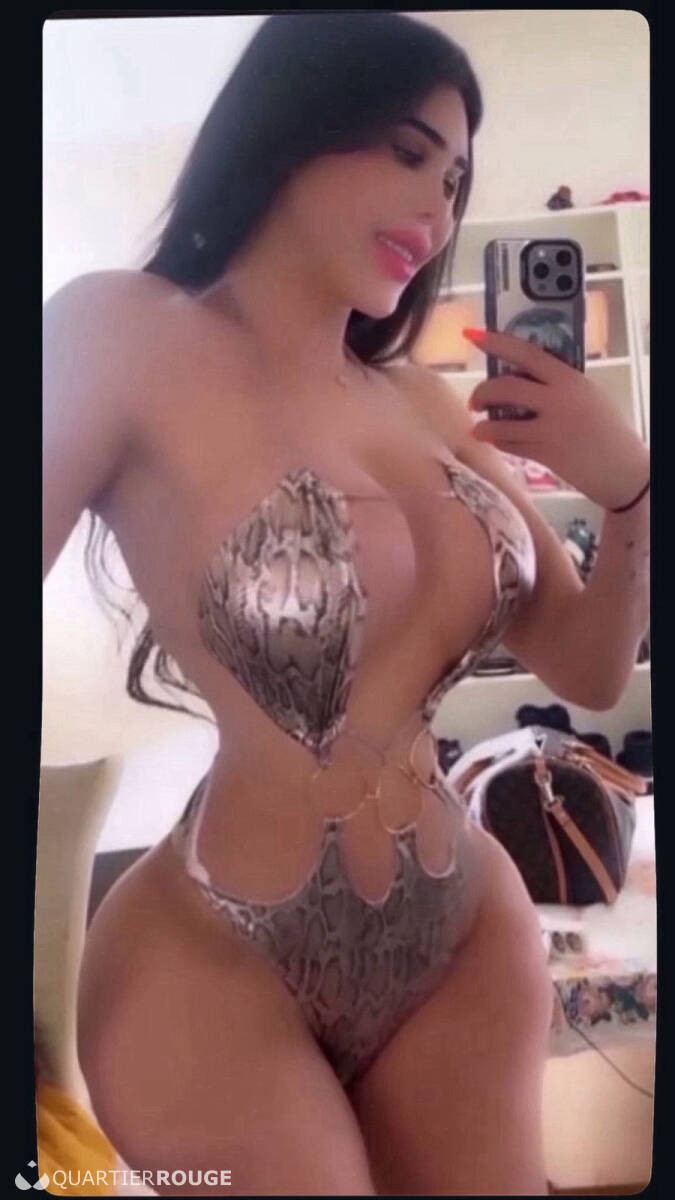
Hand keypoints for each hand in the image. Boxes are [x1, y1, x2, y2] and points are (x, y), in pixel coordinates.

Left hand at [464, 329, 649, 509]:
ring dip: (483, 426)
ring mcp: (550, 429)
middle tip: (476, 401)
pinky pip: (511, 446)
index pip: (526, 352)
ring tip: (478, 428)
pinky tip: (497, 441)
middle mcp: (558, 400)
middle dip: (482, 392)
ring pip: (501, 423)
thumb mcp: (588, 395)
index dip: (496, 342)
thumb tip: (525, 377)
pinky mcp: (546, 455)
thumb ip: (559, 385)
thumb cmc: (608, 429)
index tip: (472, 335)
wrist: (623, 469)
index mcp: (569, 378)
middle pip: (506, 387)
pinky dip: (500, 443)